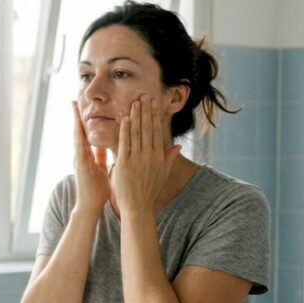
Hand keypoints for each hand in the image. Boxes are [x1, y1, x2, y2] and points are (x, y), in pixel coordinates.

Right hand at [72, 101, 110, 214]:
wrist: (90, 205)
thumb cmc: (97, 190)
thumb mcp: (101, 169)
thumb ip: (101, 156)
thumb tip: (103, 145)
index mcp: (87, 156)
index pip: (87, 135)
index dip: (85, 121)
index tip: (83, 108)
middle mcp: (81, 155)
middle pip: (79, 132)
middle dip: (76, 116)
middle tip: (74, 101)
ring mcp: (79, 159)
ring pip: (77, 135)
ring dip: (75, 121)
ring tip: (73, 107)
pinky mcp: (80, 164)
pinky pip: (80, 146)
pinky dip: (79, 135)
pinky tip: (79, 125)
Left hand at [111, 94, 180, 215]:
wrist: (138, 207)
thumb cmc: (148, 192)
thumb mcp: (162, 174)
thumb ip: (169, 158)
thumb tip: (179, 146)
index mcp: (159, 157)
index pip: (157, 132)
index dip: (154, 116)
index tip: (153, 103)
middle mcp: (149, 156)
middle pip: (148, 129)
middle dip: (146, 111)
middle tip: (144, 95)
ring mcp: (137, 159)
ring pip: (137, 133)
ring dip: (135, 116)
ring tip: (134, 102)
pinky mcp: (124, 163)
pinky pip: (125, 144)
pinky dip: (125, 130)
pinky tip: (125, 119)